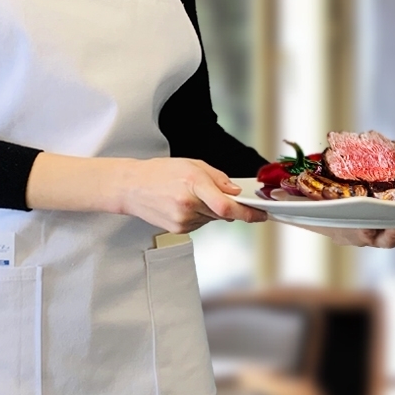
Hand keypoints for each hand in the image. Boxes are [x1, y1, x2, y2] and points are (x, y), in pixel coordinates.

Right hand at [116, 157, 269, 234]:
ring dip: (212, 210)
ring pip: (213, 219)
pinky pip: (201, 224)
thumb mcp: (192, 164)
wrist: (132, 187)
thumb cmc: (160, 172)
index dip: (248, 213)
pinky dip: (201, 215)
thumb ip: (218, 178)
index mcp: (193, 183)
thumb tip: (236, 192)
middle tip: (227, 196)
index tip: (262, 214)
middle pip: (223, 213)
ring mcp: (183, 220)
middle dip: (230, 206)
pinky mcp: (179, 230)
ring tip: (193, 195)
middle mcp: (188, 205)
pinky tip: (186, 204)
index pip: (227, 206)